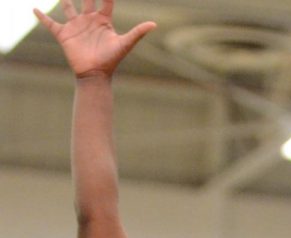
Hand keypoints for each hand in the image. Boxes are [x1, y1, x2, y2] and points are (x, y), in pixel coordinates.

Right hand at [34, 0, 155, 77]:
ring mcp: (76, 26)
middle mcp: (89, 20)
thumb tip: (154, 24)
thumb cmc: (110, 61)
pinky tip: (34, 9)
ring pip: (68, 7)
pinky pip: (50, 23)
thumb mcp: (124, 44)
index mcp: (103, 20)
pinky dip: (41, 16)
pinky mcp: (64, 34)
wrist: (95, 75)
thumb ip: (137, 32)